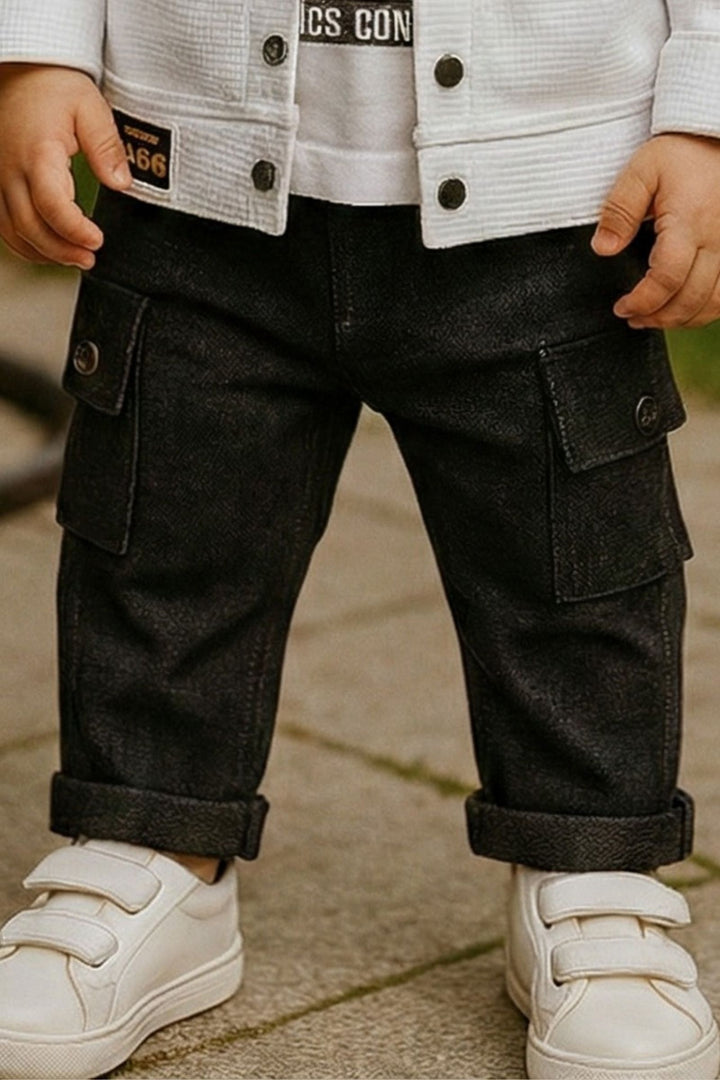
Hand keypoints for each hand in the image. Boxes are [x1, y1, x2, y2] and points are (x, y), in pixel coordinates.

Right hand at [0, 63, 131, 268]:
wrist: (21, 70)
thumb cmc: (53, 85)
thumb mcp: (90, 107)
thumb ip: (107, 147)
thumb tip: (122, 183)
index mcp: (37, 153)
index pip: (52, 205)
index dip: (74, 230)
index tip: (96, 240)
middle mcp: (11, 169)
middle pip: (30, 226)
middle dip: (61, 249)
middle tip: (89, 257)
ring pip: (13, 230)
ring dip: (43, 252)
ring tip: (74, 258)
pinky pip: (3, 223)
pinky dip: (25, 243)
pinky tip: (47, 249)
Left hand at [591, 133, 719, 328]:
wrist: (718, 136)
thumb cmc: (683, 152)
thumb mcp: (642, 170)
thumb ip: (620, 210)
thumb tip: (602, 248)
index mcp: (689, 221)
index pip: (668, 277)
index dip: (643, 301)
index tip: (622, 307)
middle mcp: (717, 238)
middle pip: (691, 298)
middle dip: (658, 317)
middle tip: (632, 317)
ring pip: (714, 303)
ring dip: (682, 319)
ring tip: (655, 318)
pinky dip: (706, 310)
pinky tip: (684, 309)